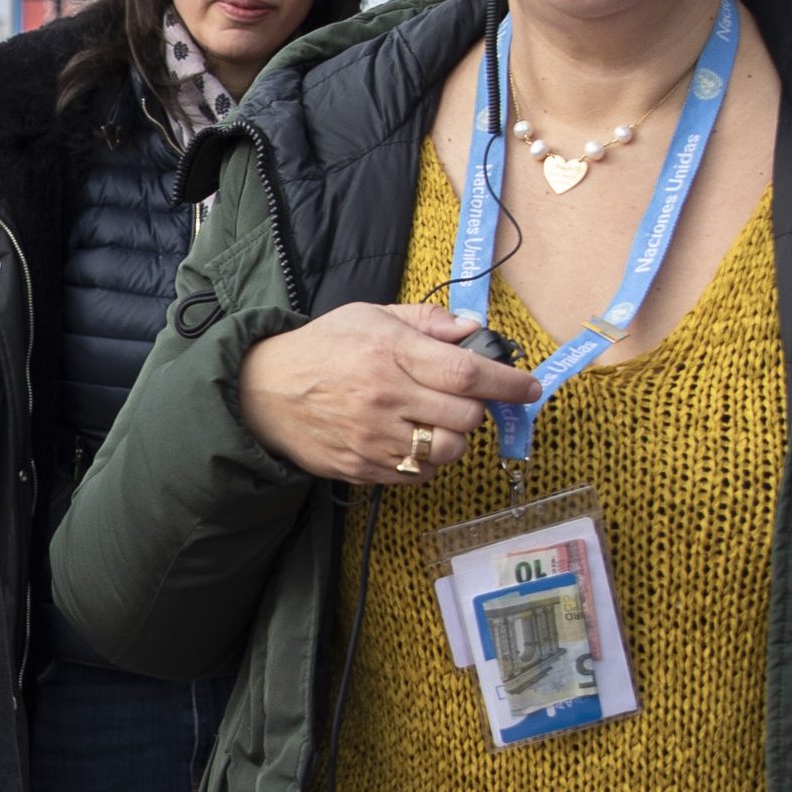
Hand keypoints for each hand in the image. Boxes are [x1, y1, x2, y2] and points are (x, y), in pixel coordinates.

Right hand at [236, 304, 542, 485]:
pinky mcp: (362, 468)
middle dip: (478, 411)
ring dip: (453, 438)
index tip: (529, 388)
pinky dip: (426, 462)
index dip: (507, 383)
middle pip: (465, 418)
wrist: (262, 391)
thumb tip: (472, 328)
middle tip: (464, 400)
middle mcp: (385, 398)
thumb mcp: (370, 315)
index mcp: (390, 354)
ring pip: (446, 452)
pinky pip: (418, 475)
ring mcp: (373, 438)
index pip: (467, 374)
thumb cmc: (322, 348)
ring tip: (435, 422)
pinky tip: (411, 441)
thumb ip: (425, 321)